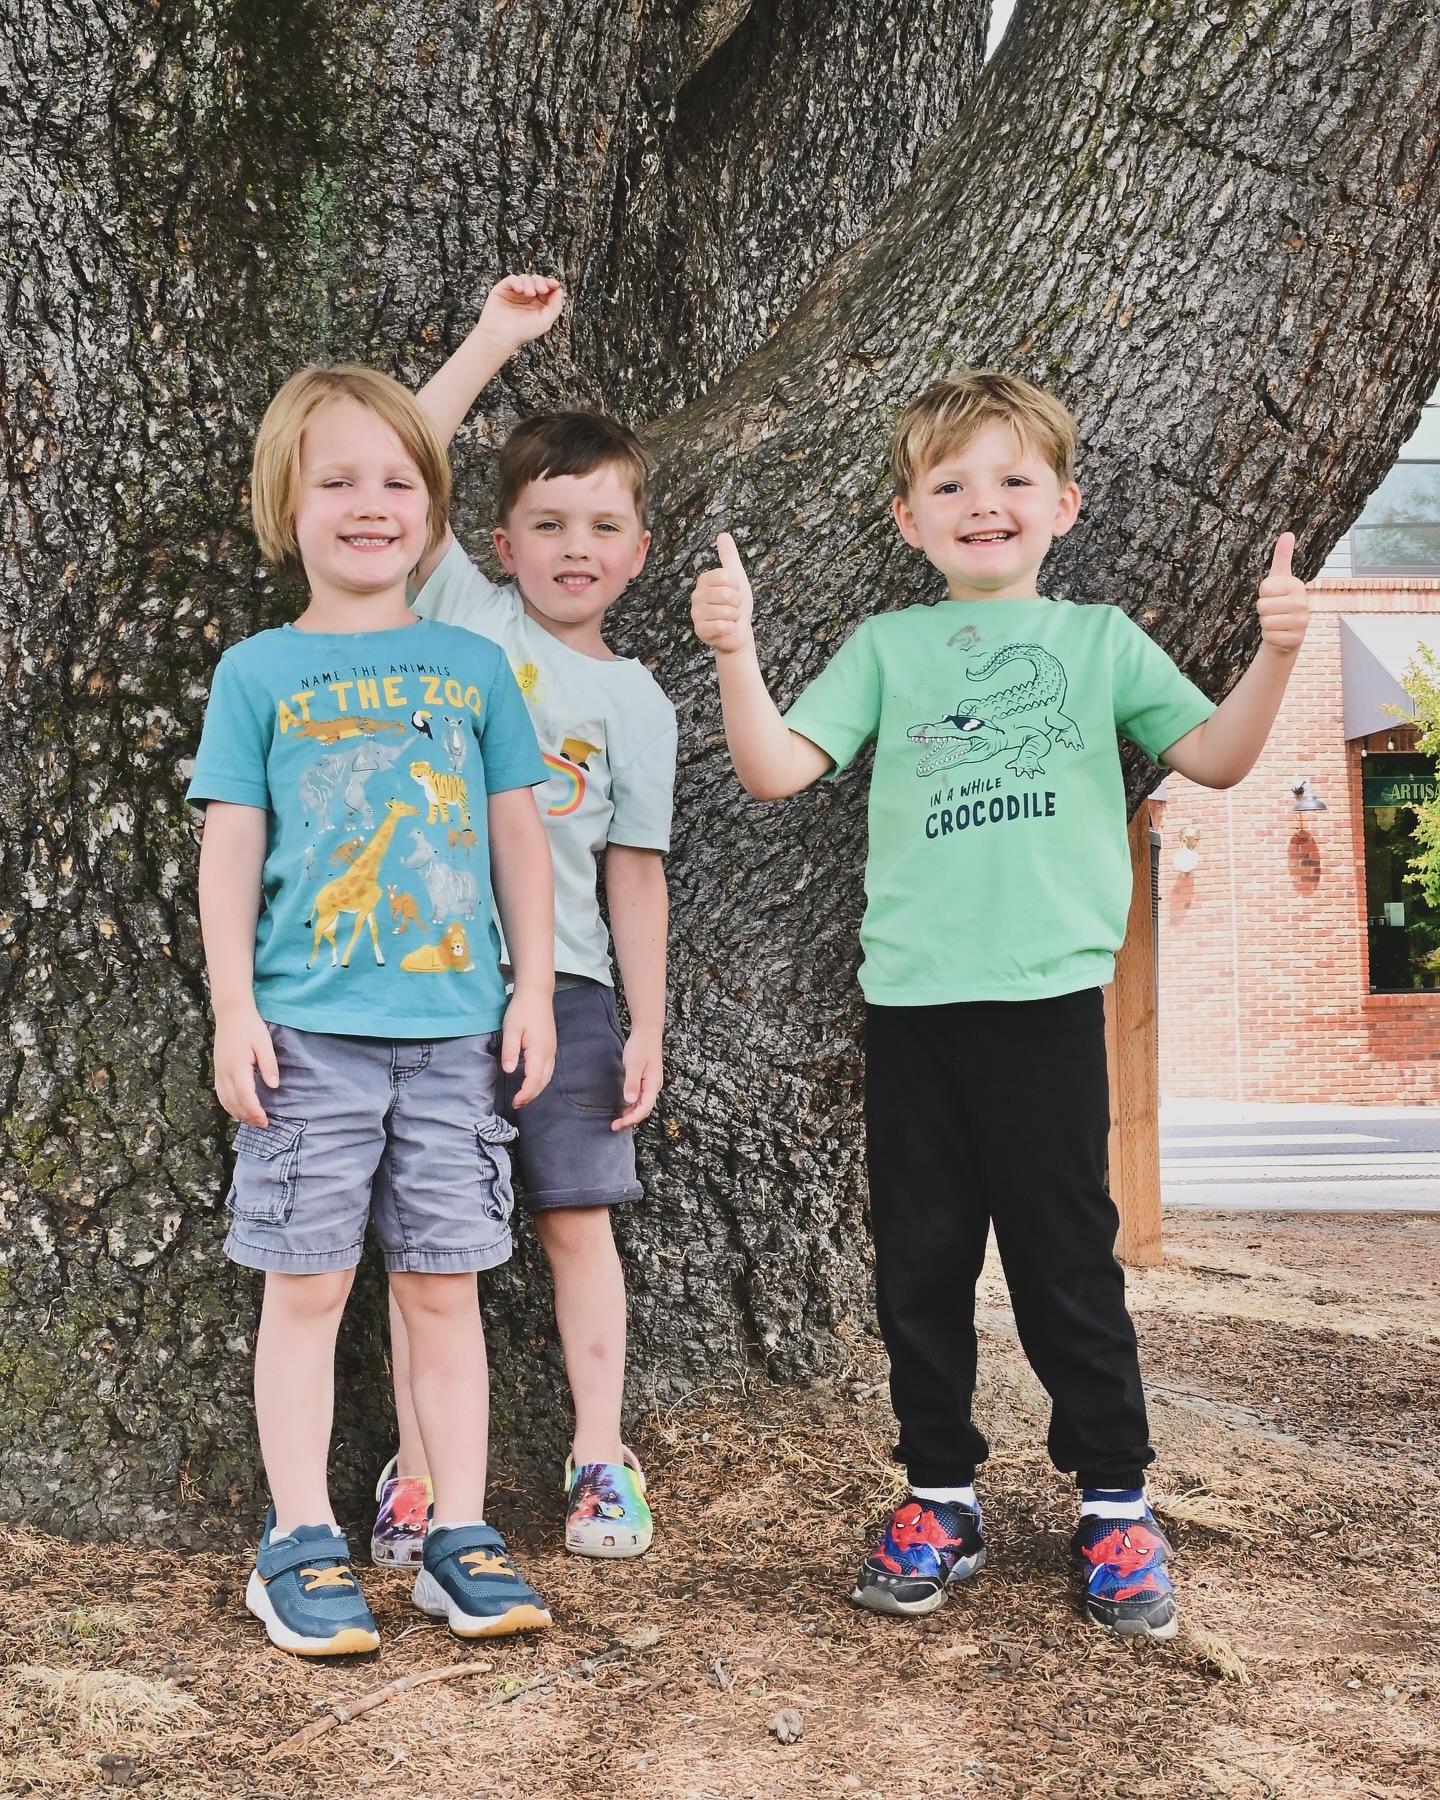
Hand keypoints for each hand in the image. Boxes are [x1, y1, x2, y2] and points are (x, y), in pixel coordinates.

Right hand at [213, 1006, 278, 1126]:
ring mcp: (219, 1072)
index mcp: (238, 1067)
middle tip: (262, 1125)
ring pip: (225, 1100)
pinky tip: (237, 1110)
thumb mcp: (264, 1043)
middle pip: (234, 1102)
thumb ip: (269, 1065)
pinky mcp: (217, 1070)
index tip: (265, 1121)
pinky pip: (220, 1094)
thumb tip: (274, 1085)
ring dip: (238, 1113)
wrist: (231, 1013)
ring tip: (252, 1121)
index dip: (255, 1111)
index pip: (245, 1096)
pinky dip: (228, 1105)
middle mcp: (225, 1072)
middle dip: (248, 1116)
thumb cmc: (250, 1027)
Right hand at [474, 274, 565, 352]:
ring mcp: (515, 293)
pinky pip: (512, 279)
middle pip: (537, 280)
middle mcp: (527, 297)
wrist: (500, 336)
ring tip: (528, 293)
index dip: (551, 284)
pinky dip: (517, 281)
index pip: (547, 289)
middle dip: (541, 282)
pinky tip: (519, 290)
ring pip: (525, 278)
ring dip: (529, 283)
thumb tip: (559, 290)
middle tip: (541, 290)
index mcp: (539, 304)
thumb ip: (555, 306)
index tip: (554, 284)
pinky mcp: (503, 289)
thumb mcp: (545, 322)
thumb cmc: (522, 332)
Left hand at [502, 983, 555, 1106]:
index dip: (525, 1094)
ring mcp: (552, 1050)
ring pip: (547, 1076)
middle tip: (517, 1104)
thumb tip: (509, 1071)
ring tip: (523, 1096)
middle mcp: (549, 1053)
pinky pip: (548, 1069)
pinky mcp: (551, 1046)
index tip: (515, 1102)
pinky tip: (531, 1080)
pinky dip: (540, 1080)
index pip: (534, 1080)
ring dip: (537, 1089)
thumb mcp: (511, 1029)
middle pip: (543, 1081)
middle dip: (531, 1095)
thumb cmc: (522, 1010)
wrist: (537, 993)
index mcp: (539, 1051)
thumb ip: (510, 1050)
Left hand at [613, 1024, 662, 1130]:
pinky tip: (623, 1109)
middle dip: (631, 1120)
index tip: (619, 1124)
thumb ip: (632, 1083)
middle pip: (644, 1109)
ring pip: (642, 1105)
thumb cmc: (641, 1045)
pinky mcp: (646, 1081)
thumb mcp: (634, 1064)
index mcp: (653, 1084)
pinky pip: (640, 1098)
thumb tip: (629, 1101)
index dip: (632, 1118)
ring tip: (617, 1122)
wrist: (647, 1031)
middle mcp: (654, 1086)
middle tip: (614, 1126)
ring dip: (631, 1115)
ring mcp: (651, 1084)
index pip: (644, 1108)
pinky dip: (632, 1106)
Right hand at [691, 532, 753, 654]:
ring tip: (729, 618)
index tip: (735, 591)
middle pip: (727, 594)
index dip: (737, 586)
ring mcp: (696, 614)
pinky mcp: (700, 630)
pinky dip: (730, 629)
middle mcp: (697, 595)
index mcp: (704, 580)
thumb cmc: (737, 605)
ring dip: (734, 617)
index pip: (727, 576)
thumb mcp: (736, 577)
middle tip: (733, 607)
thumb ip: (729, 556)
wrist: (738, 631)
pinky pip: (722, 626)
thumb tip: (723, 535)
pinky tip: (726, 629)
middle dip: (737, 603)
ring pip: (726, 611)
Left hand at [1257, 532, 1307, 655]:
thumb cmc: (1280, 601)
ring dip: (1266, 624)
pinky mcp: (1296, 639)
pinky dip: (1270, 637)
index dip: (1263, 594)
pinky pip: (1269, 637)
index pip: (1264, 588)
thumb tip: (1287, 533)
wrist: (1288, 632)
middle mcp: (1302, 602)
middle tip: (1274, 611)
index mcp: (1297, 585)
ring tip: (1277, 621)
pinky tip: (1280, 633)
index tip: (1273, 595)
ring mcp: (1301, 622)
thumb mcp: (1279, 579)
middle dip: (1263, 611)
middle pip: (1262, 606)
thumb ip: (1282, 557)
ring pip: (1265, 622)